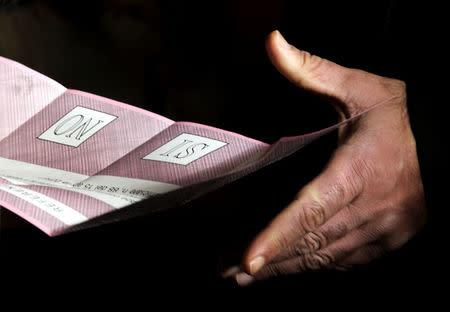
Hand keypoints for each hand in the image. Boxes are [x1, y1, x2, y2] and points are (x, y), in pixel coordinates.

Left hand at [231, 30, 425, 285]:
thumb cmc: (404, 117)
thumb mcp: (359, 89)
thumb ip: (312, 71)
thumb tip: (273, 43)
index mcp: (358, 171)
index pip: (311, 209)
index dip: (278, 236)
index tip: (249, 259)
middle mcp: (369, 208)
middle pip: (309, 241)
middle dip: (267, 259)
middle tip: (226, 268)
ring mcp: (381, 229)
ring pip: (324, 256)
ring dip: (284, 268)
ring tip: (245, 276)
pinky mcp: (387, 239)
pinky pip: (344, 260)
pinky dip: (313, 265)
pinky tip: (289, 268)